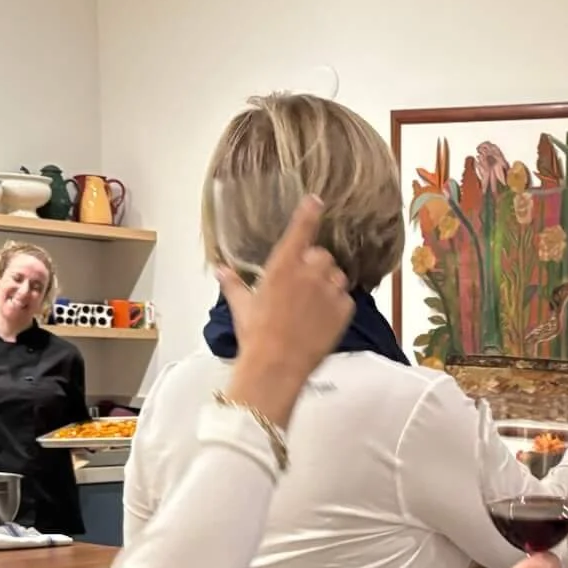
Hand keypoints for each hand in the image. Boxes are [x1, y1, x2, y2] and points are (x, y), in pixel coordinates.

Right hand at [215, 195, 354, 426]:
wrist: (276, 366)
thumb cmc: (256, 336)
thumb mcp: (242, 307)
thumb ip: (233, 283)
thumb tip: (221, 269)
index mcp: (282, 266)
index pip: (301, 230)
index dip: (309, 213)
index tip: (315, 201)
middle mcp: (309, 273)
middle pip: (322, 255)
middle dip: (315, 266)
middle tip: (304, 286)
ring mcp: (328, 291)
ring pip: (338, 276)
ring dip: (329, 284)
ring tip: (314, 304)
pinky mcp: (343, 311)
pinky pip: (346, 299)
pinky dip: (338, 305)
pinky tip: (323, 319)